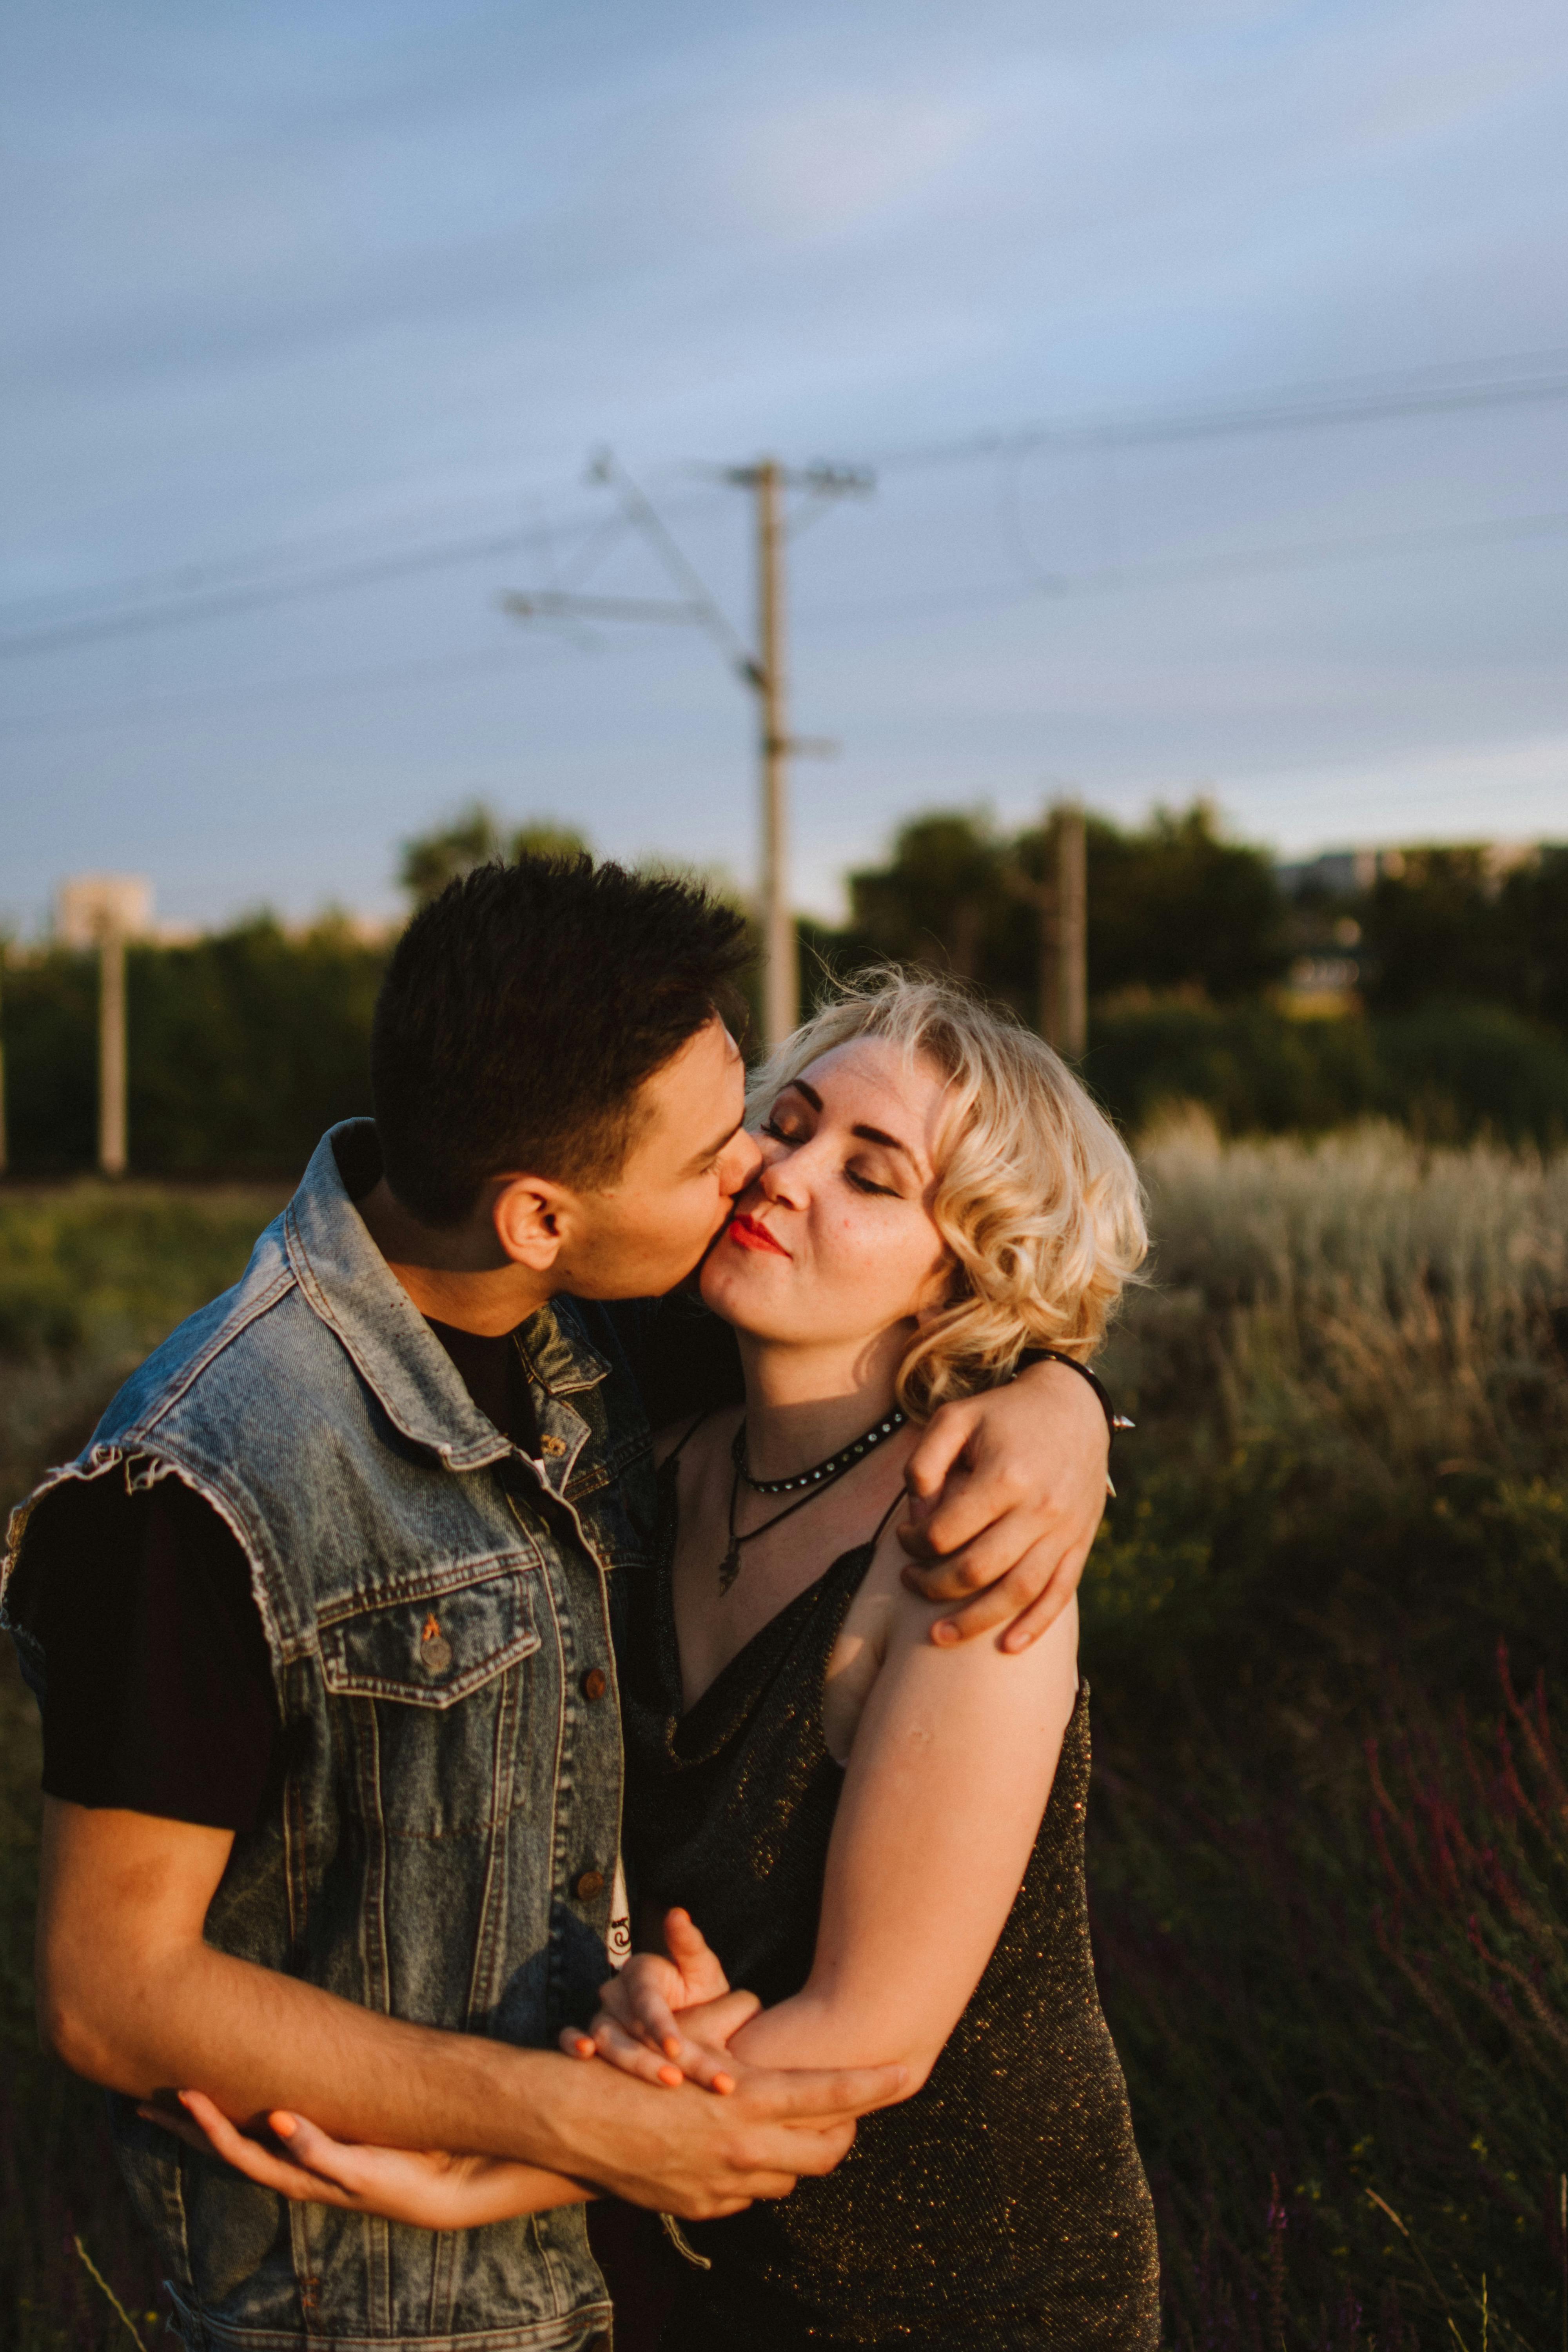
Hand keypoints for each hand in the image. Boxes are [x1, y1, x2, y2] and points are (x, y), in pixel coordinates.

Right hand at [138, 2092, 577, 2228]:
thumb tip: (329, 2039)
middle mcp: (314, 2174)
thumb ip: (351, 2084)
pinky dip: (303, 2142)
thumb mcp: (381, 2107)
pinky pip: (326, 2160)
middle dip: (193, 2130)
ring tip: (195, 2103)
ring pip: (268, 2164)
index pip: (241, 2139)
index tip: (158, 2097)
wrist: (479, 2175)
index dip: (199, 2122)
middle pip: (237, 2155)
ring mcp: (337, 2180)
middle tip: (148, 2103)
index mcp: (312, 2156)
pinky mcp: (368, 2178)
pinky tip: (278, 2118)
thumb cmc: (430, 2139)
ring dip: (231, 2136)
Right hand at [540, 2050, 905, 2217]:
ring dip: (792, 2157)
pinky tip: (733, 2149)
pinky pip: (745, 2196)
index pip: (831, 2097)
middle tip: (846, 2116)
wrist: (571, 2121)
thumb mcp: (689, 2036)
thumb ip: (734, 2026)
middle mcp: (743, 2149)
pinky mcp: (699, 2208)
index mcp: (746, 2101)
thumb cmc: (630, 2066)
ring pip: (787, 2181)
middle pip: (825, 2154)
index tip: (907, 2072)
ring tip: (783, 2129)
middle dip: (843, 2135)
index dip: (875, 2086)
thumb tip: (758, 2014)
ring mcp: (721, 2186)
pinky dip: (750, 2174)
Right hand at [559, 1909, 757, 2092]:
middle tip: (678, 2081)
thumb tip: (677, 1913)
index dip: (661, 2025)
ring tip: (665, 2083)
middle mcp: (615, 1992)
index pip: (646, 2001)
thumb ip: (688, 1942)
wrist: (695, 2016)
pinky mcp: (593, 2036)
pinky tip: (584, 2055)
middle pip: (628, 2028)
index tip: (676, 2049)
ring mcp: (601, 2015)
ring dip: (635, 2066)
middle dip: (654, 2059)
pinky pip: (569, 2039)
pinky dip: (570, 2045)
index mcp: (640, 1972)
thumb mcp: (700, 1966)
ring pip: (607, 2041)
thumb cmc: (698, 1988)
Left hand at [898, 1360, 1108, 1650]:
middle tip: (910, 1581)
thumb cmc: (1003, 1413)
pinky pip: (1059, 1593)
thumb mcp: (954, 1418)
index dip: (913, 1542)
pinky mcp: (1081, 1541)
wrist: (1074, 1406)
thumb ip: (923, 1462)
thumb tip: (917, 1517)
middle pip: (978, 1570)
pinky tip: (1008, 1646)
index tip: (903, 1537)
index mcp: (1004, 1476)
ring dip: (975, 1621)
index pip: (945, 1533)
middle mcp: (1039, 1508)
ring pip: (1018, 1592)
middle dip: (934, 1585)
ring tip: (939, 1635)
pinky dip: (1035, 1625)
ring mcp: (1064, 1530)